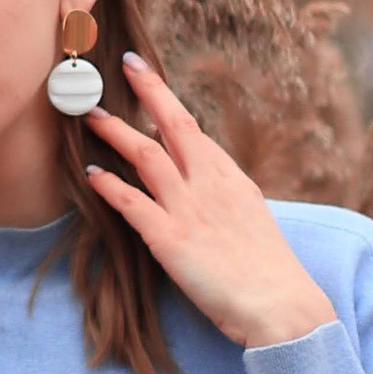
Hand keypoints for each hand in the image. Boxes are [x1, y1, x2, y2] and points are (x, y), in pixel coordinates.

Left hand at [84, 54, 338, 351]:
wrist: (282, 306)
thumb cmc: (270, 273)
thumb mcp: (252, 221)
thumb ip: (225, 197)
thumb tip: (203, 182)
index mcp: (231, 179)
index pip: (192, 130)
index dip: (164, 101)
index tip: (145, 76)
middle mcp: (210, 184)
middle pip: (173, 125)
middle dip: (148, 91)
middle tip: (124, 66)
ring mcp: (189, 208)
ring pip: (145, 155)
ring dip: (115, 132)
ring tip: (91, 115)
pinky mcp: (170, 239)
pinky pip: (132, 203)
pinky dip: (109, 186)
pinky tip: (90, 175)